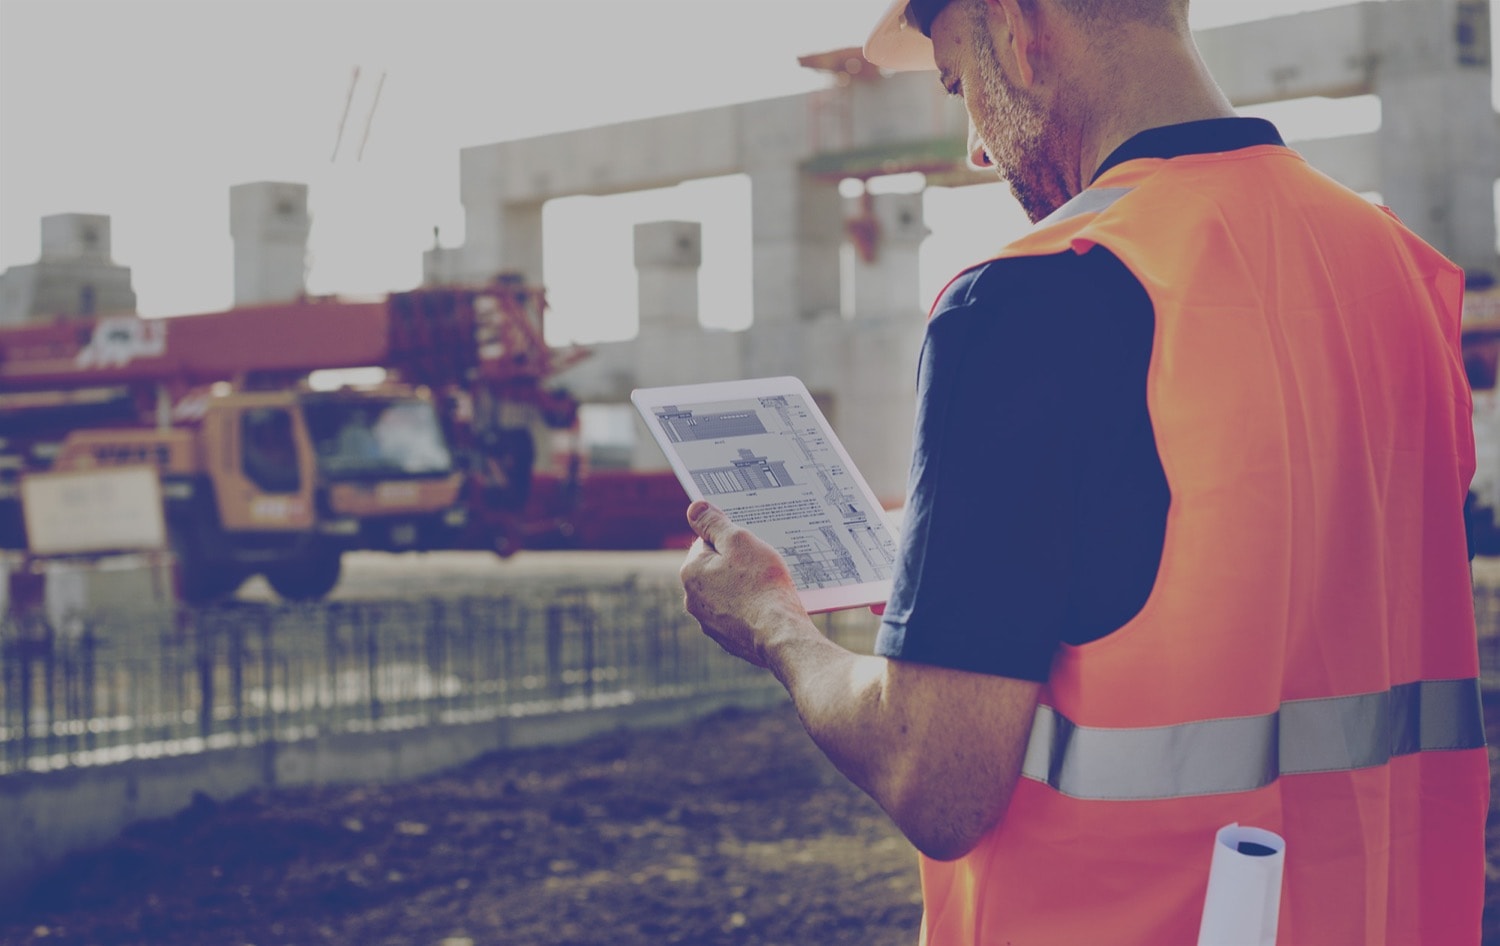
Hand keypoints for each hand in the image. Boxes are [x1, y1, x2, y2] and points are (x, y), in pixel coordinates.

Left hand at [679, 500, 807, 667]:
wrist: (779, 634)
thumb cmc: (762, 585)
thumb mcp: (740, 541)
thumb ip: (714, 523)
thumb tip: (695, 508)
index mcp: (691, 572)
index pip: (706, 543)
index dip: (731, 540)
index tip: (750, 546)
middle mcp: (693, 600)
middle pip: (716, 569)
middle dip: (736, 564)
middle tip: (761, 565)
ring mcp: (710, 623)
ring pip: (727, 593)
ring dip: (743, 587)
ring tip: (768, 587)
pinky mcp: (728, 639)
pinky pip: (739, 615)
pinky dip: (750, 609)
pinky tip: (768, 607)